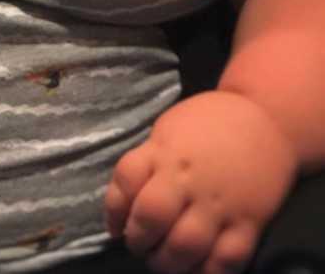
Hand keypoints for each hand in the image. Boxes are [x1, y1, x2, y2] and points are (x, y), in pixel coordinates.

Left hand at [104, 90, 297, 273]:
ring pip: (186, 245)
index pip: (126, 181)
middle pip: (152, 216)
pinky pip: (227, 260)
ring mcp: (220, 202)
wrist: (265, 120)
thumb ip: (148, 162)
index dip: (114, 210)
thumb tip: (126, 203)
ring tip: (164, 261)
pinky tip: (196, 268)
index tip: (116, 227)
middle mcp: (188, 178)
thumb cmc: (207, 123)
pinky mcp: (250, 223)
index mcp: (164, 152)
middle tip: (139, 246)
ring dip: (168, 263)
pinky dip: (207, 272)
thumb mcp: (167, 131)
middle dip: (138, 240)